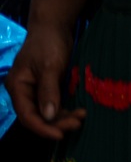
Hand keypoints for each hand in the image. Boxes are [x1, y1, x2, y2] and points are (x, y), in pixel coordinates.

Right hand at [7, 0, 89, 140]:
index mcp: (17, 87)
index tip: (60, 134)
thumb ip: (48, 91)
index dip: (42, 127)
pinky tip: (80, 110)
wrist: (54, 27)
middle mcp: (24, 91)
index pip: (26, 115)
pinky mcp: (47, 87)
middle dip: (57, 122)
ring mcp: (35, 90)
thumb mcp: (49, 66)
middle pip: (37, 116)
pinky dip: (66, 109)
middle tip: (78, 122)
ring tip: (82, 116)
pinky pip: (55, 104)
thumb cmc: (48, 43)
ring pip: (48, 112)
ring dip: (63, 117)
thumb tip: (48, 115)